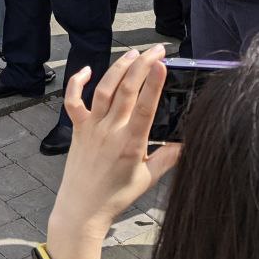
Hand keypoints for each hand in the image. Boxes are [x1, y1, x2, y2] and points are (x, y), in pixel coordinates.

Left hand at [46, 47, 180, 258]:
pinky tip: (88, 69)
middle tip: (157, 50)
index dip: (153, 84)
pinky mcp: (78, 128)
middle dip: (143, 65)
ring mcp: (92, 127)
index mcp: (131, 144)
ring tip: (134, 54)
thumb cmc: (115, 196)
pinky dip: (77, 83)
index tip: (162, 64)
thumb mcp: (147, 179)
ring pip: (104, 89)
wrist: (82, 208)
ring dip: (118, 68)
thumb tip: (186, 143)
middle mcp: (110, 131)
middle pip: (126, 90)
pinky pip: (73, 101)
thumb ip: (167, 158)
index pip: (145, 107)